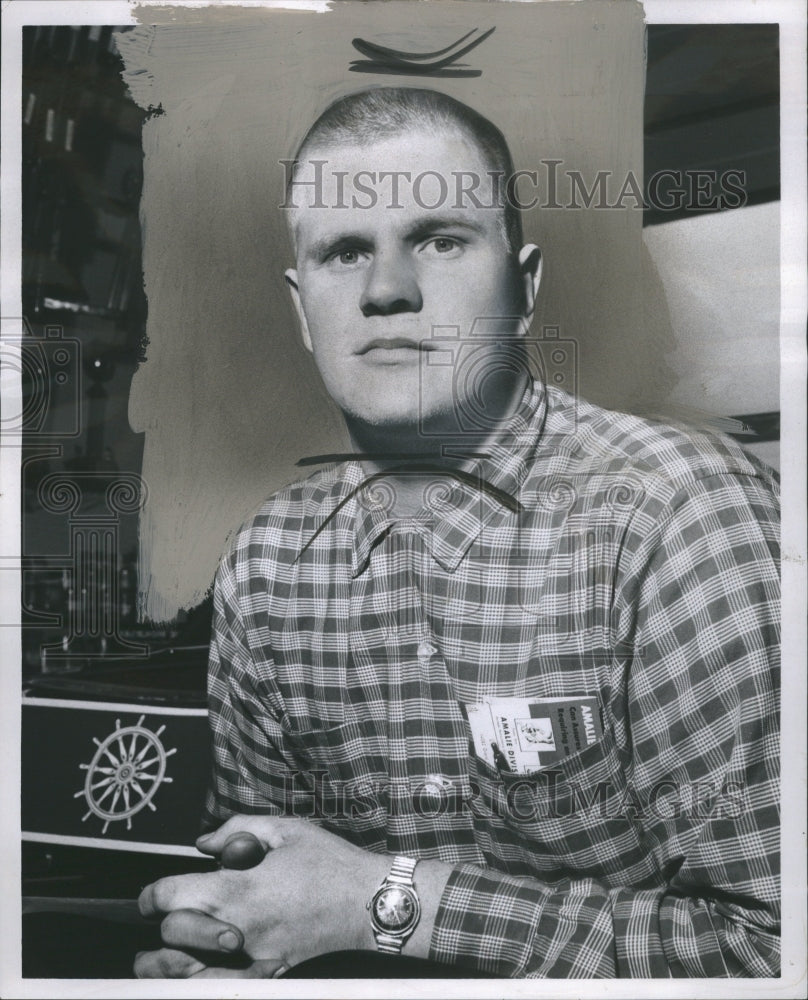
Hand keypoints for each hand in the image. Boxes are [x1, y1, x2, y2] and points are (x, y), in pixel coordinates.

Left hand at [135, 815, 392, 975]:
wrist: (368, 901)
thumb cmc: (330, 862)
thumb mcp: (286, 829)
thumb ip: (237, 829)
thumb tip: (204, 843)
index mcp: (238, 887)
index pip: (171, 895)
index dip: (150, 895)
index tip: (148, 896)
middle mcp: (238, 926)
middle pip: (174, 934)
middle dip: (164, 923)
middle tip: (163, 917)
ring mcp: (252, 956)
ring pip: (189, 972)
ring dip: (166, 965)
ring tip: (151, 961)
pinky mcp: (269, 972)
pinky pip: (226, 988)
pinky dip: (203, 985)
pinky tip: (192, 980)